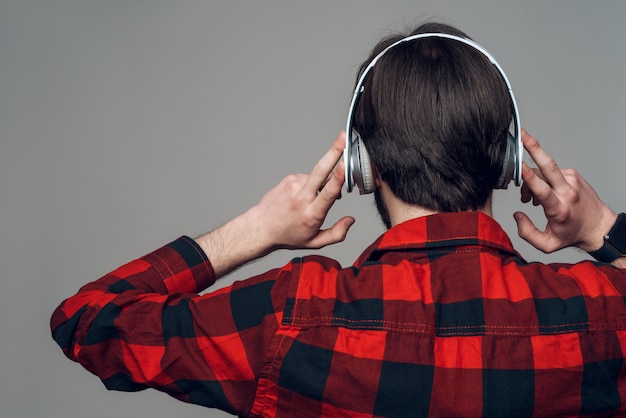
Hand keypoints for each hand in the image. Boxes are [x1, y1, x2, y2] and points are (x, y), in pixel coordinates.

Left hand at [196, 132, 354, 277]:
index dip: (338, 177)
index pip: (327, 192)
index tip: (344, 164)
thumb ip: (337, 234)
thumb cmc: (288, 235)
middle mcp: (303, 196)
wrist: (261, 227)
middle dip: (334, 151)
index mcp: (311, 213)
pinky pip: (309, 178)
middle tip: (343, 136)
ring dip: (324, 183)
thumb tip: (351, 220)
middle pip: (321, 170)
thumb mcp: (314, 242)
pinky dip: (312, 185)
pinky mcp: (289, 178)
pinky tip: (304, 197)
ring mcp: (294, 185)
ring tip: (314, 200)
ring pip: (318, 177)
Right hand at [513, 130, 616, 253]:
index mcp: (559, 208)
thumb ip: (527, 233)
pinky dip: (542, 180)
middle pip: (548, 165)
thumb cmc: (572, 234)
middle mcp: (566, 191)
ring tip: (529, 198)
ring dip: (531, 179)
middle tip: (522, 134)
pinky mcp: (574, 175)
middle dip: (534, 147)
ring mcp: (572, 180)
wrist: (599, 227)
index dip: (528, 176)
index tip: (519, 164)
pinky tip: (543, 193)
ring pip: (543, 171)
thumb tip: (517, 214)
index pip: (542, 189)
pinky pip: (551, 173)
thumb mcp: (547, 244)